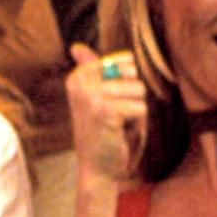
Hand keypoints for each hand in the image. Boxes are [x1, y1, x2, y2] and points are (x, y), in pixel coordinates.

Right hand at [65, 43, 144, 182]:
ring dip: (134, 112)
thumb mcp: (97, 96)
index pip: (126, 62)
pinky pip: (140, 108)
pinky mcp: (105, 111)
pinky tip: (119, 134)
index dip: (126, 85)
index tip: (108, 105)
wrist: (97, 170)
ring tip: (117, 126)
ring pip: (138, 91)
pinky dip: (136, 124)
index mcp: (77, 76)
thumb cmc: (102, 133)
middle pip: (133, 73)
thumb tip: (76, 46)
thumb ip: (91, 70)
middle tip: (115, 117)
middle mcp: (80, 83)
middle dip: (132, 97)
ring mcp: (91, 96)